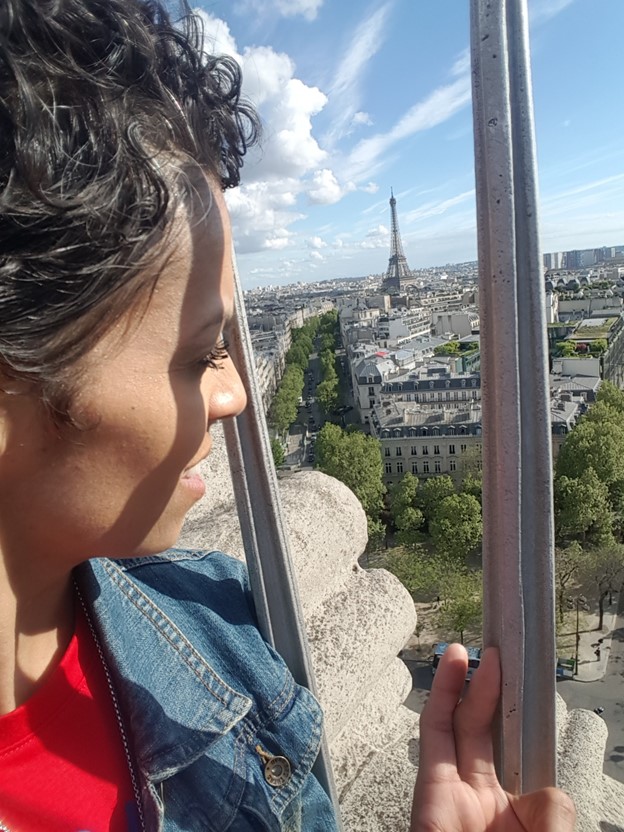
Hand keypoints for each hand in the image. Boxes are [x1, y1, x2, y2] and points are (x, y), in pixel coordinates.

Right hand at [410, 644, 574, 831]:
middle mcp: (476, 799)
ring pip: (451, 723)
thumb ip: (552, 815)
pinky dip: (441, 694)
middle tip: (495, 657)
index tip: (523, 687)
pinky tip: (454, 666)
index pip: (509, 755)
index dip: (513, 719)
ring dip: (458, 681)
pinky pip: (433, 734)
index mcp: (506, 814)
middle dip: (486, 690)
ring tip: (468, 650)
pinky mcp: (429, 788)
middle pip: (478, 730)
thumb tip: (549, 792)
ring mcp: (451, 792)